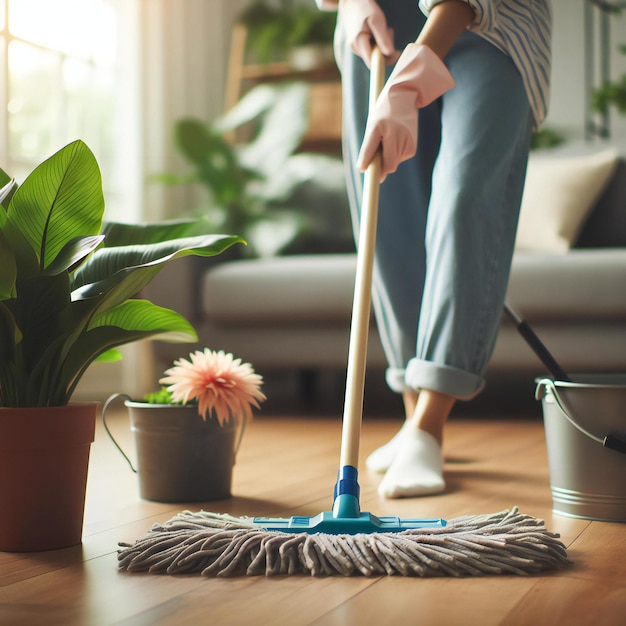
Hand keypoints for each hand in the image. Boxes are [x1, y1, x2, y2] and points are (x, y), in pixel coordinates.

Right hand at [337, 0, 395, 66]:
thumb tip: (390, 54)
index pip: (373, 64)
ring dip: (382, 43)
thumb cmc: (364, 8)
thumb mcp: (377, 20)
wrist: (351, 2)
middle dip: (385, 48)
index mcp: (358, 44)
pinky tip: (377, 31)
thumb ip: (383, 39)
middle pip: (375, 58)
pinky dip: (377, 41)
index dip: (385, 61)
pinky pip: (371, 48)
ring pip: (374, 53)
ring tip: (383, 29)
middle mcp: (355, 49)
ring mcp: (355, 47)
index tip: (396, 53)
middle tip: (389, 31)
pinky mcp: (357, 45)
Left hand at [357, 44, 454, 180]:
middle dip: (380, 162)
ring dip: (386, 156)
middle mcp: (403, 141)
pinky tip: (393, 138)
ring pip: (393, 162)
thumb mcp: (372, 128)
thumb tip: (362, 169)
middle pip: (389, 166)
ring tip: (386, 137)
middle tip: (376, 149)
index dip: (379, 175)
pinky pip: (398, 158)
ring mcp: (410, 145)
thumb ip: (368, 149)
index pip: (387, 165)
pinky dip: (393, 152)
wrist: (404, 96)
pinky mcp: (413, 148)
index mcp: (392, 135)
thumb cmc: (384, 111)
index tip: (373, 181)